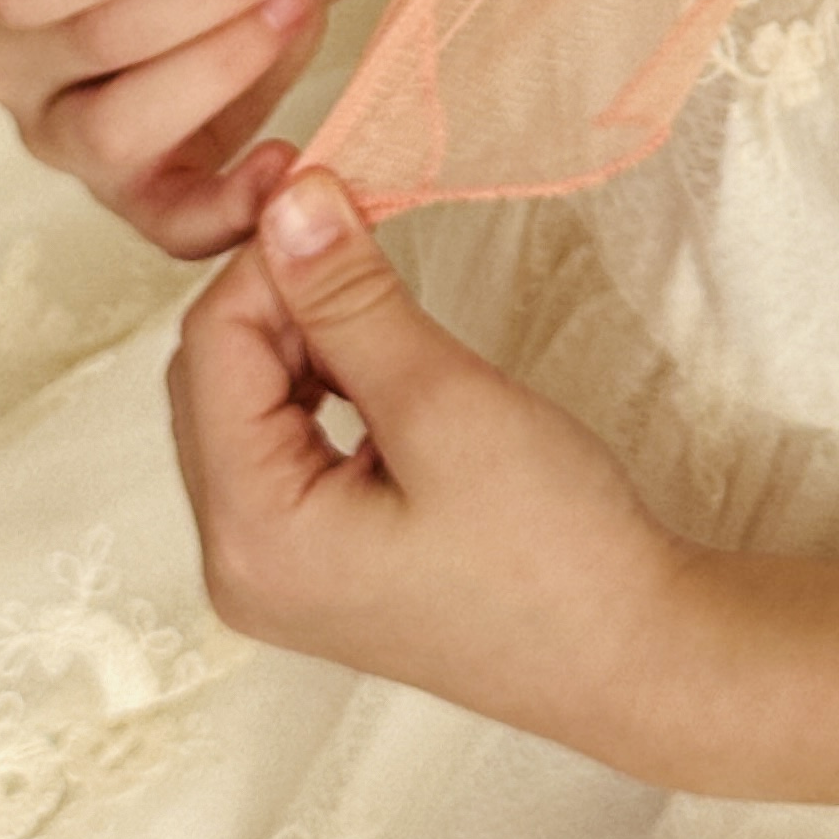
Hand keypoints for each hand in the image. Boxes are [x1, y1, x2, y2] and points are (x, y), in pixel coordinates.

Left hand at [168, 166, 694, 756]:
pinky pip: (286, 445)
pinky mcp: (319, 565)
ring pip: (250, 405)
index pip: (212, 349)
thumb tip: (290, 203)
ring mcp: (276, 573)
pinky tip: (386, 359)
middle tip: (360, 225)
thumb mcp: (445, 402)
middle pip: (216, 379)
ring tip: (383, 293)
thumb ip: (353, 301)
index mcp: (252, 536)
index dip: (270, 258)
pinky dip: (325, 382)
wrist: (625, 651)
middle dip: (281, 292)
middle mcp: (239, 565)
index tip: (335, 188)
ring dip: (305, 333)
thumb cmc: (549, 547)